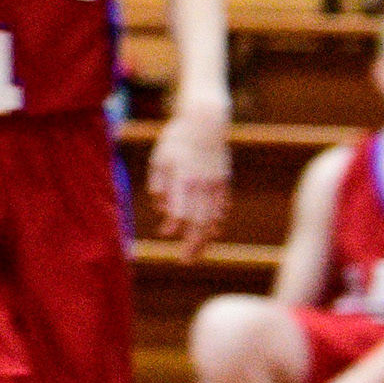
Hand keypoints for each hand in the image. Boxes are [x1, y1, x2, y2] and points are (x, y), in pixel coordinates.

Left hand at [148, 104, 230, 254]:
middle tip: (185, 260)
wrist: (206, 122)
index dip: (174, 227)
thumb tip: (163, 214)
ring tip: (198, 254)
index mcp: (184, 181)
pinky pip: (222, 208)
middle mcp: (203, 186)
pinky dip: (217, 222)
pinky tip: (211, 233)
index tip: (165, 234)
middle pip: (200, 223)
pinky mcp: (224, 182)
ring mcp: (216, 185)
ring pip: (214, 219)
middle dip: (193, 245)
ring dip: (206, 239)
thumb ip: (159, 188)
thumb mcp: (159, 160)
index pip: (181, 213)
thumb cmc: (176, 140)